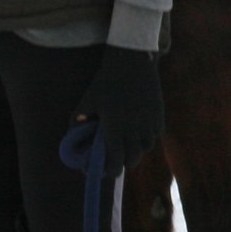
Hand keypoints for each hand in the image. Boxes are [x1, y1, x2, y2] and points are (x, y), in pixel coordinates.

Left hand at [70, 46, 162, 174]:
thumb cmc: (106, 81)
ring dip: (137, 150)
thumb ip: (78, 118)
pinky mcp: (158, 113)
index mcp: (115, 127)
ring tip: (129, 145)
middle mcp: (134, 128)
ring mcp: (148, 121)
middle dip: (125, 163)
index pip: (116, 160)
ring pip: (146, 147)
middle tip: (117, 160)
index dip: (111, 170)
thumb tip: (72, 133)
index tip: (106, 171)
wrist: (131, 60)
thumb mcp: (88, 98)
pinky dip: (148, 137)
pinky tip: (140, 131)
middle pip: (133, 159)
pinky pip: (155, 134)